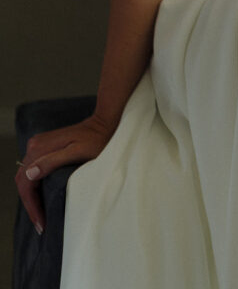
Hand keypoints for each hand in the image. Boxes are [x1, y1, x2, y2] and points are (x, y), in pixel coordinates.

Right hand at [15, 114, 114, 234]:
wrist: (104, 123)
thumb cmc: (96, 139)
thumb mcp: (77, 152)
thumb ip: (52, 161)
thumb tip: (30, 174)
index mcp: (39, 148)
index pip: (26, 182)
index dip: (32, 205)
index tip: (41, 223)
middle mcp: (35, 145)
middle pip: (23, 180)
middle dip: (30, 204)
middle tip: (40, 224)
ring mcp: (39, 145)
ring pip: (26, 176)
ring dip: (31, 197)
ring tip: (40, 216)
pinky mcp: (45, 147)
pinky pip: (33, 170)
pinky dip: (34, 187)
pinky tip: (42, 199)